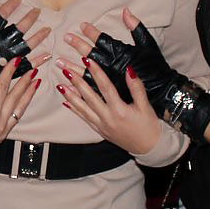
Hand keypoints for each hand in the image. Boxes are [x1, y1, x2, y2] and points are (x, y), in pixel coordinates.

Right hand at [0, 0, 49, 96]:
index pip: (3, 14)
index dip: (12, 4)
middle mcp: (1, 44)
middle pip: (19, 28)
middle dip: (30, 18)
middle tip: (38, 11)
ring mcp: (7, 58)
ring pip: (27, 45)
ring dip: (39, 37)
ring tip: (48, 30)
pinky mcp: (10, 71)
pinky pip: (28, 65)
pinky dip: (38, 61)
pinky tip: (48, 55)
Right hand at [0, 57, 42, 162]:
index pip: (2, 87)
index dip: (9, 72)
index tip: (16, 61)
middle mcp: (0, 123)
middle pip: (15, 98)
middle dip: (25, 83)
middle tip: (33, 70)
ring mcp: (3, 131)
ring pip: (19, 110)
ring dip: (28, 96)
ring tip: (35, 83)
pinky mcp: (1, 136)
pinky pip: (15, 119)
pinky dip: (21, 108)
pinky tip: (24, 101)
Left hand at [79, 9, 209, 139]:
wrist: (148, 149)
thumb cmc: (149, 126)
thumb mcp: (145, 106)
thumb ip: (137, 88)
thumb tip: (129, 70)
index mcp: (119, 110)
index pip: (105, 87)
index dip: (96, 72)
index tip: (87, 60)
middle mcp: (107, 118)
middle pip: (89, 97)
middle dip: (76, 82)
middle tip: (66, 69)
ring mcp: (101, 125)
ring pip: (82, 108)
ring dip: (70, 96)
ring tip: (60, 85)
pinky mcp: (99, 130)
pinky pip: (84, 118)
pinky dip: (74, 109)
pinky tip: (66, 102)